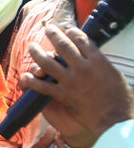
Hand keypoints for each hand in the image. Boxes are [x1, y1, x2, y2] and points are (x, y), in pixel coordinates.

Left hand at [21, 24, 133, 146]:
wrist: (115, 118)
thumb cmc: (119, 97)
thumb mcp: (114, 74)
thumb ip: (100, 63)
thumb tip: (90, 55)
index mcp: (98, 61)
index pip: (82, 40)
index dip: (72, 32)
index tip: (67, 28)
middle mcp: (83, 68)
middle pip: (64, 46)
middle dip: (54, 35)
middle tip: (48, 29)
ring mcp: (71, 81)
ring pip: (48, 63)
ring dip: (37, 53)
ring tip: (32, 46)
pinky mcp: (64, 95)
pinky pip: (43, 86)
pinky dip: (33, 81)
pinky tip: (28, 76)